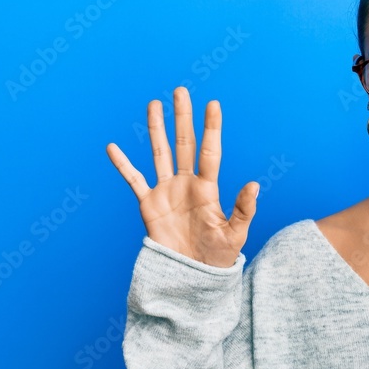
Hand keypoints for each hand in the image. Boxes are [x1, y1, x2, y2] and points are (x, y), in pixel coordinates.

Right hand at [105, 86, 259, 267]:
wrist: (195, 277)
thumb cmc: (219, 258)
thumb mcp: (236, 234)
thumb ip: (244, 209)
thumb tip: (254, 184)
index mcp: (208, 189)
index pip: (210, 151)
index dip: (211, 128)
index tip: (213, 104)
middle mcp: (187, 184)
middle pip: (183, 144)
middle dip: (182, 118)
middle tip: (181, 90)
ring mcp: (167, 192)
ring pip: (160, 153)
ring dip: (156, 129)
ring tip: (154, 104)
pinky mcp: (149, 206)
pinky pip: (134, 180)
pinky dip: (123, 165)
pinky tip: (113, 147)